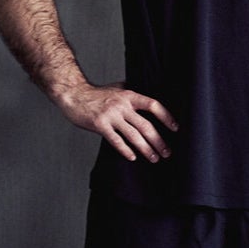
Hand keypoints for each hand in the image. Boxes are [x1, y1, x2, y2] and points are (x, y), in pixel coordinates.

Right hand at [57, 82, 178, 162]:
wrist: (73, 94)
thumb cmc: (97, 94)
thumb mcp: (118, 88)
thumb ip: (133, 95)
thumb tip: (152, 103)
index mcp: (129, 95)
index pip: (153, 105)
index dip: (166, 117)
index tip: (175, 128)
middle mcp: (122, 105)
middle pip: (146, 125)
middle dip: (158, 141)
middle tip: (167, 152)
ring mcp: (111, 115)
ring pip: (133, 135)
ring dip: (145, 149)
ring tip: (154, 158)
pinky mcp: (99, 125)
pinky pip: (116, 140)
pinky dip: (125, 150)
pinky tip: (133, 157)